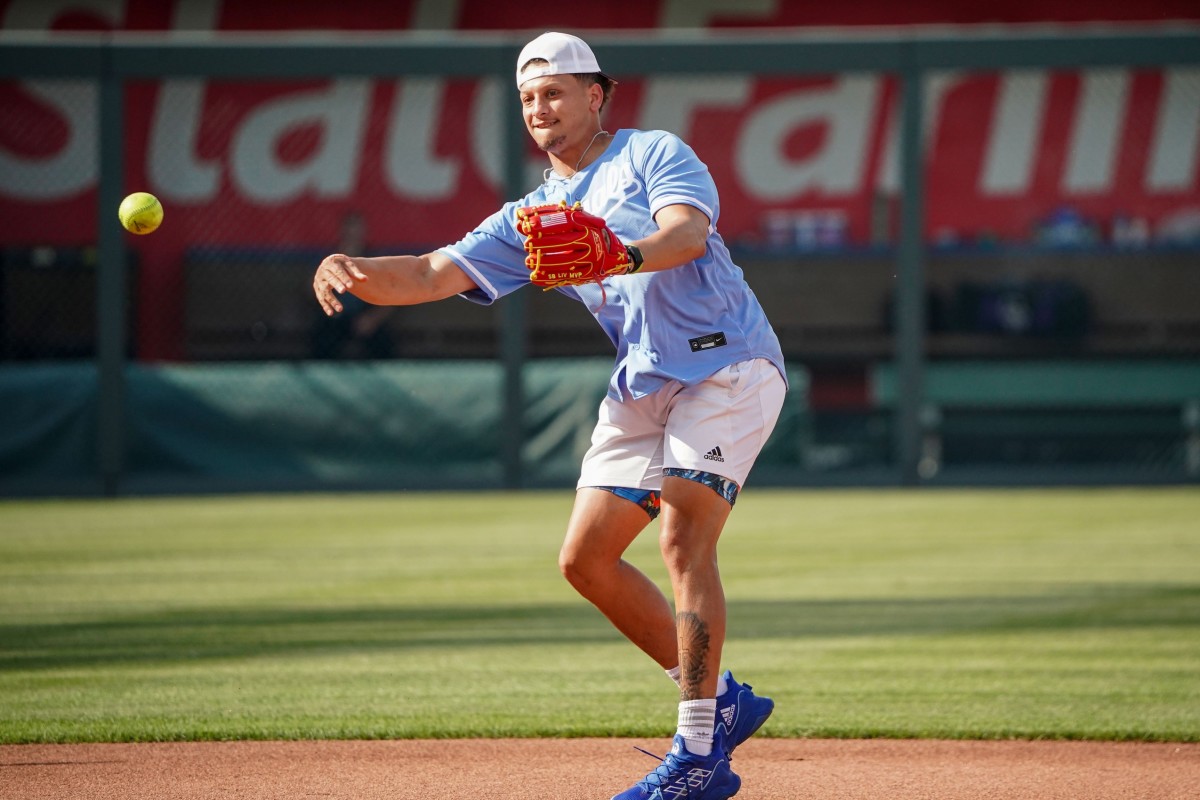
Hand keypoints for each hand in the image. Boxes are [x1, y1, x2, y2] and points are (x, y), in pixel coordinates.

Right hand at [313, 253, 367, 315]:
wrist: (331, 265)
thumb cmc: (343, 266)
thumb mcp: (350, 266)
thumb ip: (357, 273)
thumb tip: (366, 279)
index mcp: (331, 263)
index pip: (337, 271)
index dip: (344, 278)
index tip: (351, 286)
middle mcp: (322, 271)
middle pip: (329, 279)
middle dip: (336, 285)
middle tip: (343, 291)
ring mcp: (319, 281)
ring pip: (324, 291)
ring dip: (331, 300)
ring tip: (340, 309)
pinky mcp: (318, 289)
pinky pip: (321, 298)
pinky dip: (325, 305)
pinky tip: (331, 313)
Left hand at [515, 202, 632, 290]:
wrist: (616, 257)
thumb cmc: (592, 233)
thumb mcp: (579, 221)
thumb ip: (553, 217)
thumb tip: (524, 217)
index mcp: (588, 225)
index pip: (565, 222)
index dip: (546, 223)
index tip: (529, 225)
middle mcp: (591, 242)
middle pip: (564, 242)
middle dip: (543, 243)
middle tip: (527, 245)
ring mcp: (591, 260)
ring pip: (565, 262)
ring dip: (544, 262)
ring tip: (528, 261)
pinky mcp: (588, 275)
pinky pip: (567, 277)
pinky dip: (549, 278)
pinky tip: (536, 277)